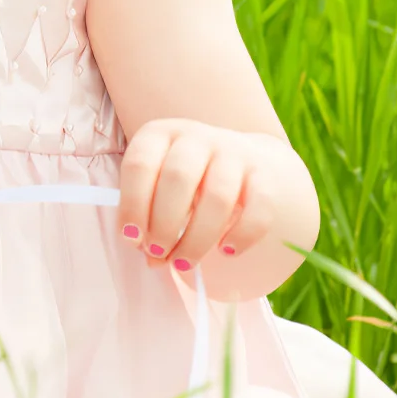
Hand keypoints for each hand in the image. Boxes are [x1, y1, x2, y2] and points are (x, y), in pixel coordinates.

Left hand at [115, 116, 281, 276]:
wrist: (241, 159)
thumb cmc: (185, 178)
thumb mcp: (156, 182)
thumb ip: (148, 215)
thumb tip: (151, 257)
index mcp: (159, 134)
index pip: (139, 164)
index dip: (132, 204)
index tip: (132, 238)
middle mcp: (196, 137)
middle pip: (178, 178)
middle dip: (163, 223)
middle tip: (157, 254)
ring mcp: (233, 151)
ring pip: (217, 197)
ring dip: (197, 238)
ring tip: (184, 263)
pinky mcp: (263, 173)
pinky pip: (259, 206)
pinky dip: (242, 234)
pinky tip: (226, 251)